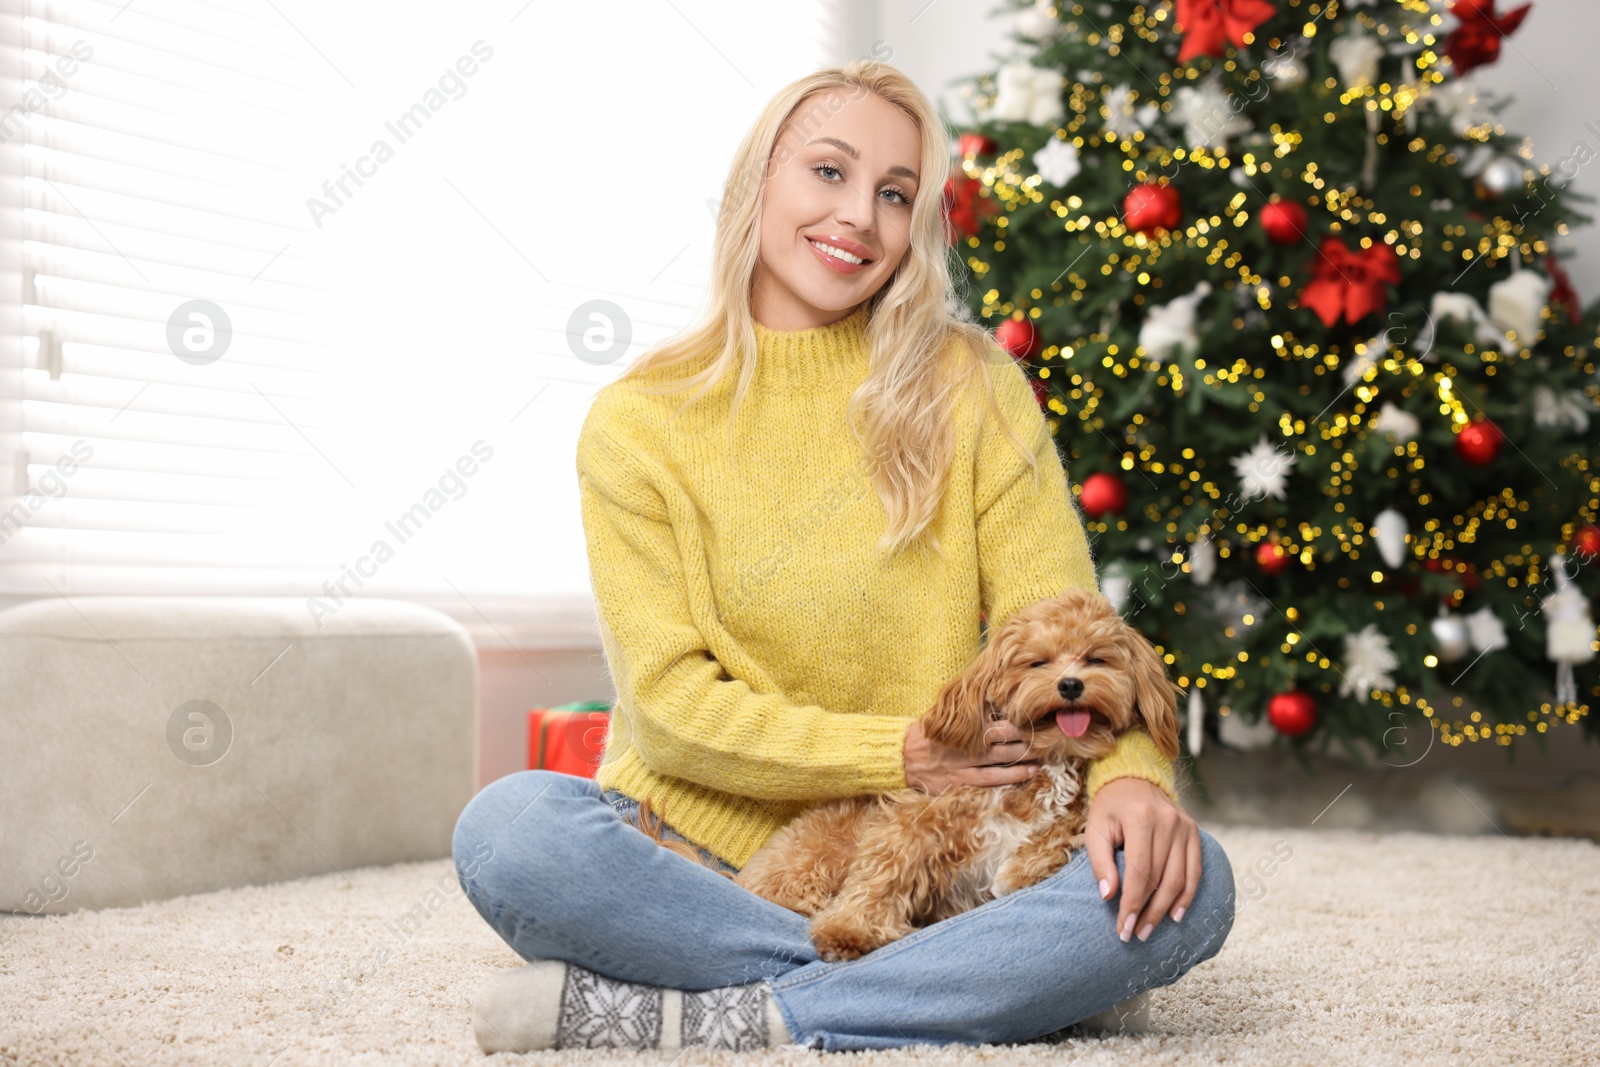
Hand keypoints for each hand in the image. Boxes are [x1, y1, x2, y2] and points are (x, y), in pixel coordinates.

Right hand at [902, 716, 1037, 793]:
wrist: (901, 759)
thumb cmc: (924, 735)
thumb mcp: (941, 717)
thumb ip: (963, 709)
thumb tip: (990, 695)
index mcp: (961, 725)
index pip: (993, 717)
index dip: (1015, 715)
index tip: (1034, 710)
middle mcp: (966, 743)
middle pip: (1002, 736)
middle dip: (1025, 733)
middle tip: (1047, 730)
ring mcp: (965, 763)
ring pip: (1002, 758)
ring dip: (1026, 754)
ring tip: (1045, 750)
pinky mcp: (962, 781)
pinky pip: (992, 778)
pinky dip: (1012, 775)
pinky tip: (1029, 771)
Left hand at [1084, 777, 1200, 942]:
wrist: (1133, 780)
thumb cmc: (1109, 809)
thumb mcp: (1095, 830)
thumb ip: (1100, 862)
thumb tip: (1108, 896)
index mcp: (1141, 818)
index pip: (1139, 872)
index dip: (1132, 904)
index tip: (1123, 929)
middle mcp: (1168, 821)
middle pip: (1161, 878)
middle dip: (1148, 912)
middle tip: (1136, 936)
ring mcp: (1185, 826)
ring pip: (1180, 878)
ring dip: (1166, 909)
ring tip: (1150, 930)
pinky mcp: (1194, 831)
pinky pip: (1195, 870)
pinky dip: (1188, 895)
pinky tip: (1176, 915)